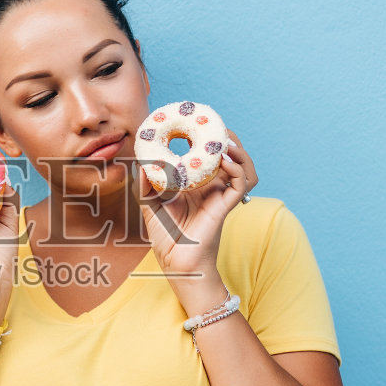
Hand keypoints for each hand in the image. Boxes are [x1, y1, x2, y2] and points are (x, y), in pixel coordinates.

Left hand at [135, 129, 256, 284]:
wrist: (175, 263)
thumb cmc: (165, 237)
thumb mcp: (150, 205)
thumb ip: (145, 184)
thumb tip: (141, 163)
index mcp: (197, 184)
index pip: (210, 155)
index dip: (209, 138)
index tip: (199, 123)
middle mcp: (212, 187)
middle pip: (231, 156)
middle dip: (229, 139)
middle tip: (218, 126)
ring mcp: (220, 196)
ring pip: (243, 168)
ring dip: (239, 152)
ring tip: (226, 140)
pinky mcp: (225, 207)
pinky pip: (241, 184)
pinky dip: (238, 169)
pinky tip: (225, 160)